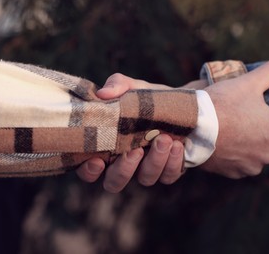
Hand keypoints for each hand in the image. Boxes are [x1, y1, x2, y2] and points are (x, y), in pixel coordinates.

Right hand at [76, 74, 184, 192]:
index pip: (89, 170)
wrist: (179, 102)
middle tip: (136, 150)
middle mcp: (124, 164)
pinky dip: (173, 162)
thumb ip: (117, 86)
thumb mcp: (132, 88)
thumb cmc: (146, 98)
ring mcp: (146, 169)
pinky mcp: (169, 170)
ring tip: (164, 138)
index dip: (89, 171)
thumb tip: (103, 93)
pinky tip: (177, 145)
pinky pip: (169, 176)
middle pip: (114, 182)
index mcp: (107, 148)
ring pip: (145, 179)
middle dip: (124, 170)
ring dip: (155, 161)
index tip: (98, 160)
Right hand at [201, 60, 268, 177]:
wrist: (192, 125)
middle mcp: (267, 155)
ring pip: (257, 160)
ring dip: (251, 151)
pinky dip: (234, 158)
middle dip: (268, 141)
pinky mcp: (231, 173)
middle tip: (252, 123)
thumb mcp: (249, 82)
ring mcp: (248, 166)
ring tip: (235, 132)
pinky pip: (239, 167)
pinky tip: (223, 143)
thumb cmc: (223, 103)